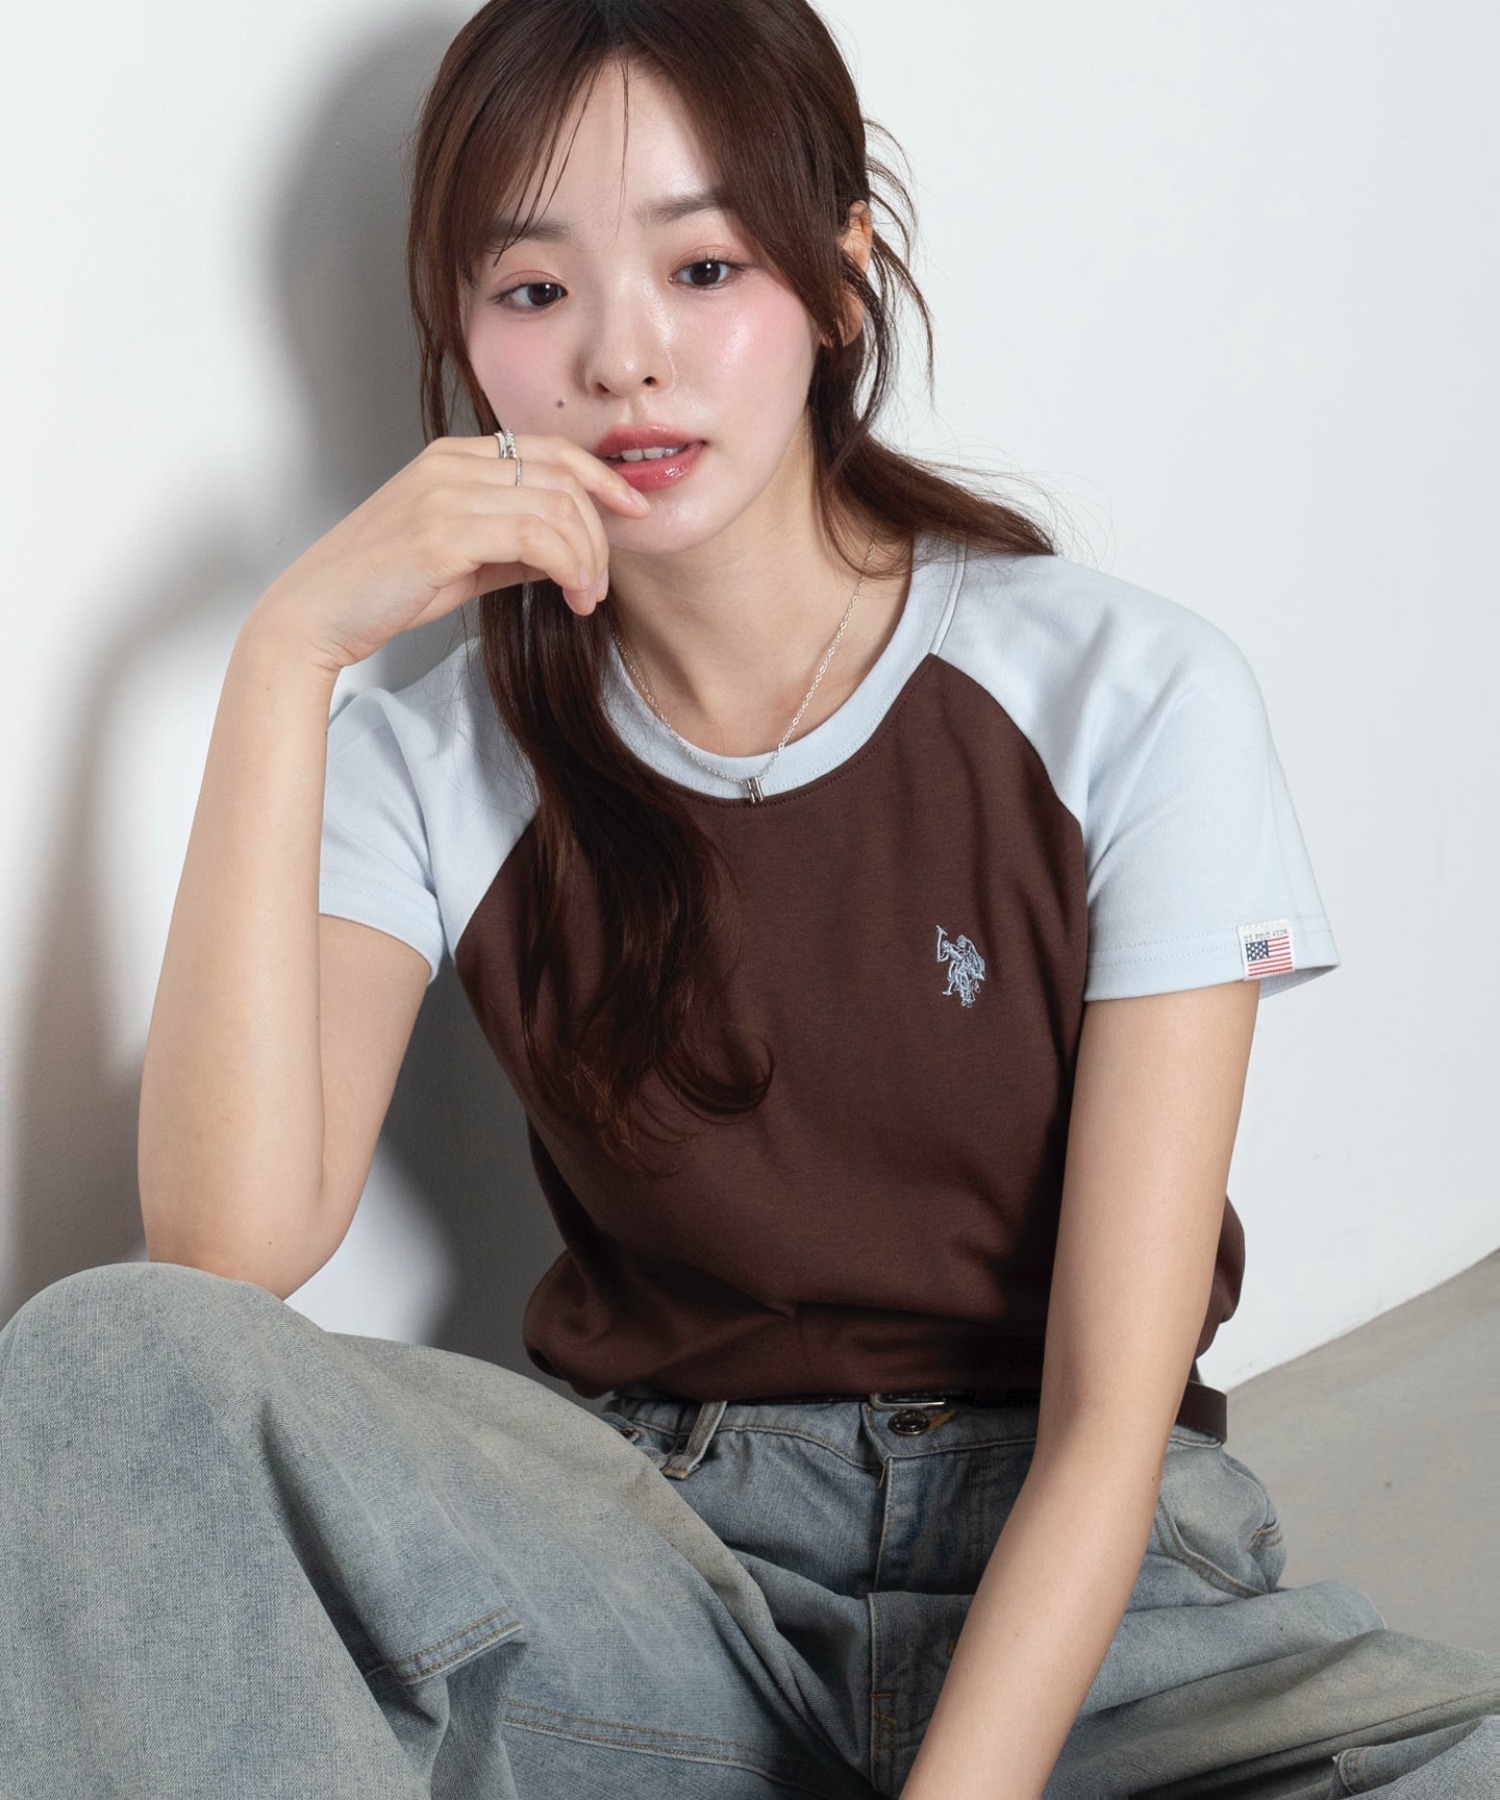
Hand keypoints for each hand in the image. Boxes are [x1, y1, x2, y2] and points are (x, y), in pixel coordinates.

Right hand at [253, 431, 650, 671]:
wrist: (318, 613)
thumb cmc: (385, 589)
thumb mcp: (462, 561)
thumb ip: (514, 547)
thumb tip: (569, 552)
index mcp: (453, 457)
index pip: (549, 449)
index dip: (602, 476)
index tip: (634, 510)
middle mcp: (451, 463)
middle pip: (562, 477)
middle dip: (598, 533)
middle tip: (599, 585)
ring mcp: (445, 493)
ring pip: (555, 507)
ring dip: (587, 557)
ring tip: (585, 598)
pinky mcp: (442, 531)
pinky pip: (535, 537)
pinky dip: (568, 567)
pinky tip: (570, 596)